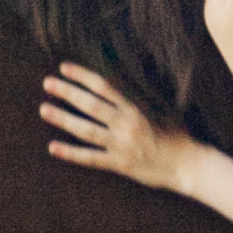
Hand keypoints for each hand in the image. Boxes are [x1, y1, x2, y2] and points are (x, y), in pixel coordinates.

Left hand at [40, 64, 191, 191]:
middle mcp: (127, 124)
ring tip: (44, 109)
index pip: (104, 86)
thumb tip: (119, 77)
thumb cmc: (176, 134)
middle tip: (47, 83)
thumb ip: (138, 94)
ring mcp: (122, 145)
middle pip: (91, 105)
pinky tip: (53, 147)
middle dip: (68, 93)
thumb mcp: (160, 107)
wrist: (188, 164)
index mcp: (136, 107)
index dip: (83, 76)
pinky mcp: (120, 164)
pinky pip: (91, 158)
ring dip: (63, 119)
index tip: (64, 68)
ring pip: (86, 130)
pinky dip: (71, 153)